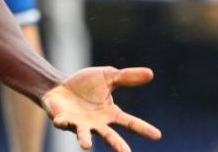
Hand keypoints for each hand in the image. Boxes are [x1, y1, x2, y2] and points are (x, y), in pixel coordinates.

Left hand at [41, 67, 160, 151]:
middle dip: (117, 146)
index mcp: (110, 114)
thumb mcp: (108, 76)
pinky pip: (62, 123)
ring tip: (86, 145)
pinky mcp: (63, 120)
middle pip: (109, 137)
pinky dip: (62, 123)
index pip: (129, 122)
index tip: (157, 135)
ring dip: (85, 140)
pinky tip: (61, 121)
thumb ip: (127, 77)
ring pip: (84, 135)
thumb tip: (150, 73)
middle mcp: (97, 123)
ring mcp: (80, 124)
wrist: (59, 86)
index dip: (142, 128)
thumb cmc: (86, 85)